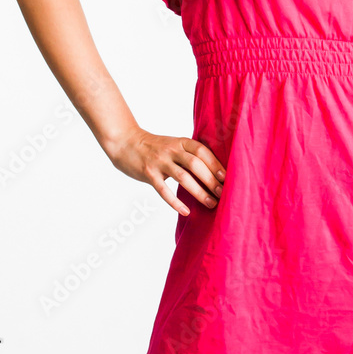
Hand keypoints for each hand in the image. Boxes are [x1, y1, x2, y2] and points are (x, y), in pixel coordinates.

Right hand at [105, 126, 226, 215]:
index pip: (202, 151)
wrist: (126, 143)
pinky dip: (175, 202)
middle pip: (195, 164)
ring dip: (199, 192)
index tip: (226, 177)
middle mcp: (171, 150)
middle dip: (211, 180)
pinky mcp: (148, 173)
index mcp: (180, 142)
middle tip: (223, 193)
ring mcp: (159, 162)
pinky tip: (185, 211)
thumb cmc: (154, 147)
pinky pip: (163, 190)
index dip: (215, 163)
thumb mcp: (173, 144)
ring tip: (211, 203)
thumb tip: (213, 171)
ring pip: (183, 177)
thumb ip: (189, 154)